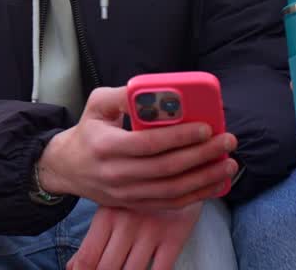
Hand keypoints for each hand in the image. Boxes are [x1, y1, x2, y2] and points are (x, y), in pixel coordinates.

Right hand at [38, 87, 236, 210]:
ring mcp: (126, 193)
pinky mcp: (134, 204)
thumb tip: (155, 91)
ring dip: (204, 178)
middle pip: (166, 168)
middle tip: (226, 141)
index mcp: (106, 145)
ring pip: (172, 189)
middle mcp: (116, 174)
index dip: (179, 137)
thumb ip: (123, 95)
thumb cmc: (88, 131)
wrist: (67, 169)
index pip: (148, 143)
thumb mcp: (97, 105)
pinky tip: (215, 183)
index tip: (206, 127)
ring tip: (228, 163)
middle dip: (202, 155)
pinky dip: (196, 195)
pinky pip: (170, 203)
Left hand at [67, 203, 203, 269]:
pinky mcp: (175, 235)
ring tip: (125, 269)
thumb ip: (93, 240)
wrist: (173, 165)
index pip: (87, 257)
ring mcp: (151, 230)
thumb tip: (73, 268)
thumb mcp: (112, 209)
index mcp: (106, 215)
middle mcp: (126, 224)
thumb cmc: (137, 193)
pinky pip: (162, 269)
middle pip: (107, 269)